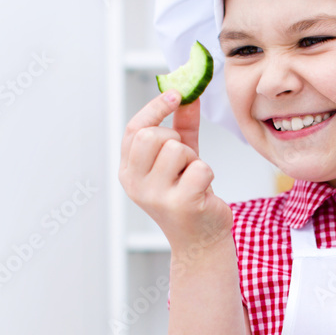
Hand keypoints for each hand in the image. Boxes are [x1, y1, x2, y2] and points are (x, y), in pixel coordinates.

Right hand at [118, 92, 231, 254]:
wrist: (201, 241)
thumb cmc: (189, 196)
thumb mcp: (180, 160)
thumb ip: (181, 126)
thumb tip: (189, 94)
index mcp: (128, 172)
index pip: (134, 129)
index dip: (155, 108)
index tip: (176, 94)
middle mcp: (135, 184)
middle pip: (152, 135)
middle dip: (175, 139)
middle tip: (184, 160)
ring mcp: (156, 196)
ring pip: (177, 149)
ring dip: (193, 159)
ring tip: (193, 178)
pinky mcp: (181, 203)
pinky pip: (200, 167)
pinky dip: (207, 173)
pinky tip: (203, 191)